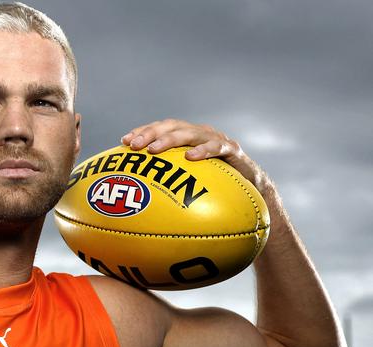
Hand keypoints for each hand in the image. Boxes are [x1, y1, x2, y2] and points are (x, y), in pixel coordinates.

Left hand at [120, 118, 264, 187]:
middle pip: (171, 126)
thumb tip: (135, 192)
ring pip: (190, 133)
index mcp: (186, 137)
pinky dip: (203, 151)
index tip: (123, 141)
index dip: (142, 131)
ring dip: (169, 140)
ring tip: (153, 150)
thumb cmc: (214, 185)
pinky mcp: (232, 150)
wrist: (251, 190)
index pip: (160, 128)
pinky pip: (217, 147)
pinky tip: (190, 157)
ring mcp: (215, 139)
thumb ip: (166, 179)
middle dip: (150, 134)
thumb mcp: (187, 180)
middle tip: (134, 145)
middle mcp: (199, 133)